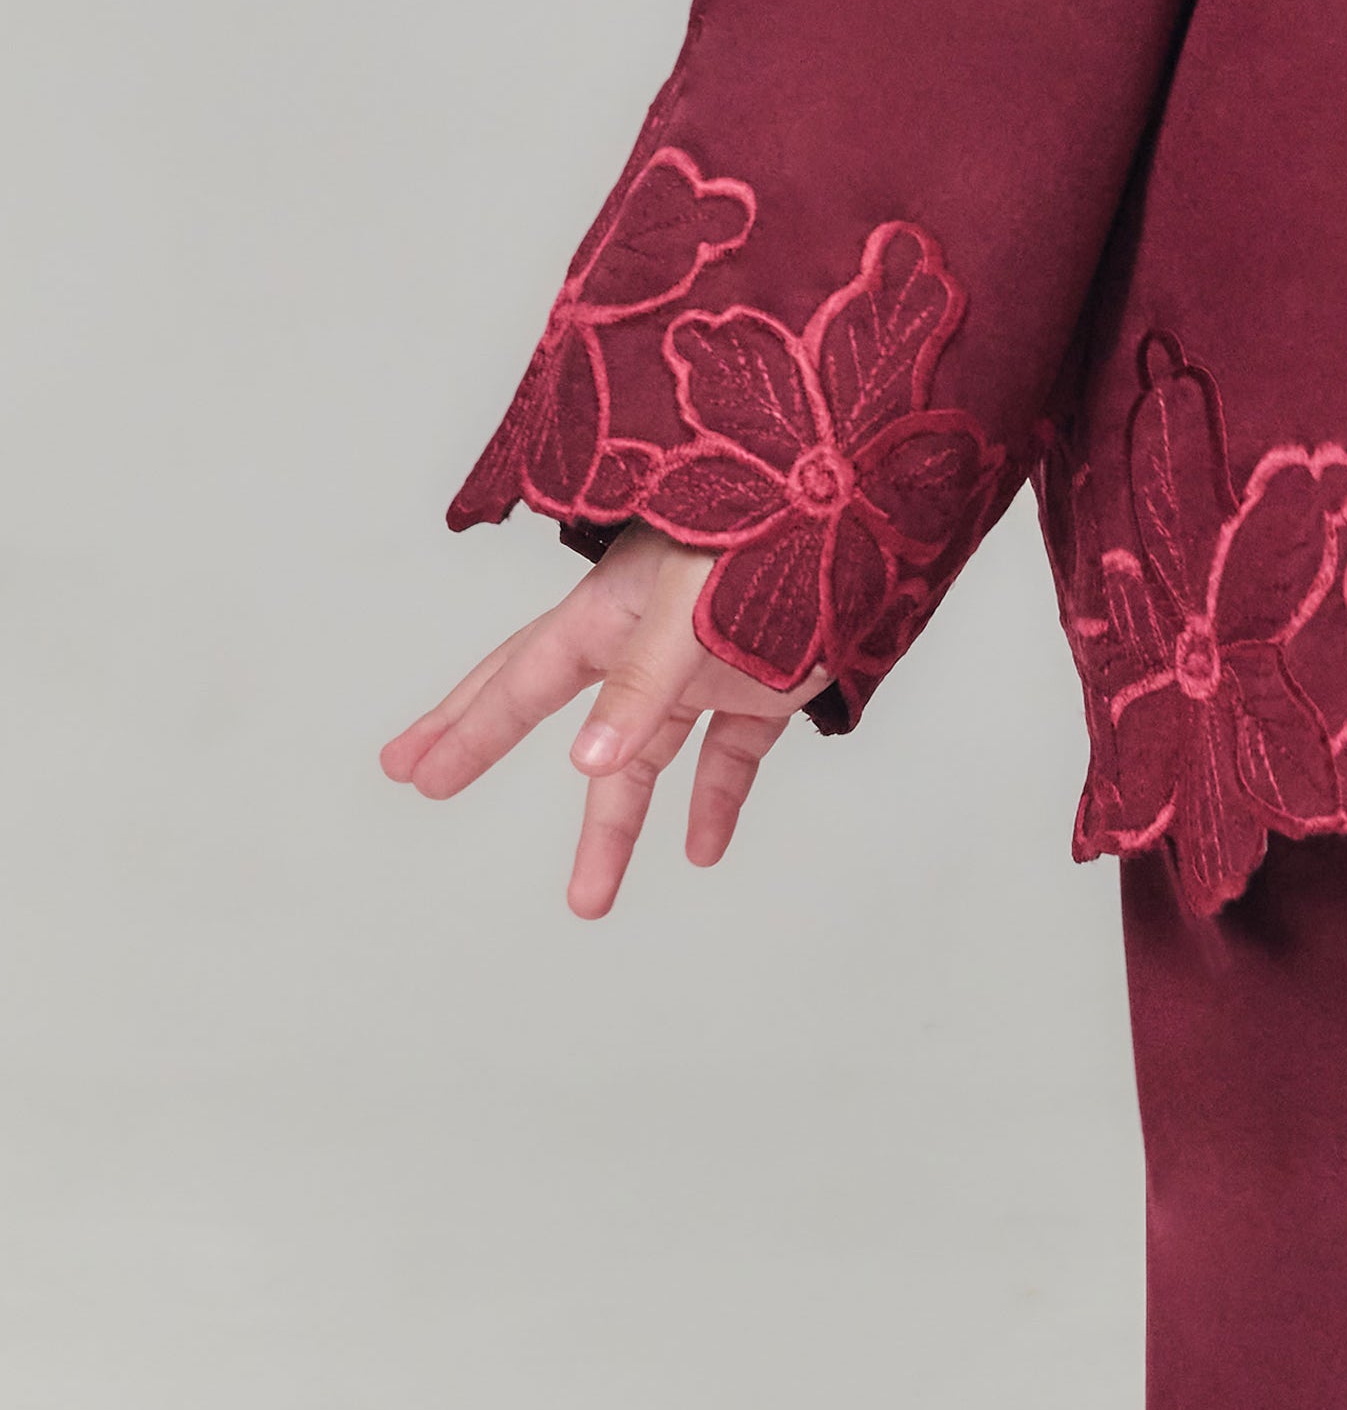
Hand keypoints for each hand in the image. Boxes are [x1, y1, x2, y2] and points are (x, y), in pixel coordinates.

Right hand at [381, 521, 834, 916]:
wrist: (869, 508)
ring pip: (642, 759)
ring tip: (587, 901)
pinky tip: (703, 851)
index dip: (469, 727)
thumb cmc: (776, 529)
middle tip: (425, 778)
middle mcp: (646, 639)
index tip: (415, 772)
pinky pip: (727, 757)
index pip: (523, 678)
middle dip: (483, 739)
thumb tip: (588, 763)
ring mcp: (702, 664)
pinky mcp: (763, 686)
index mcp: (612, 608)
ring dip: (613, 827)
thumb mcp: (691, 606)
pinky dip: (713, 802)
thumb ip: (642, 685)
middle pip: (550, 702)